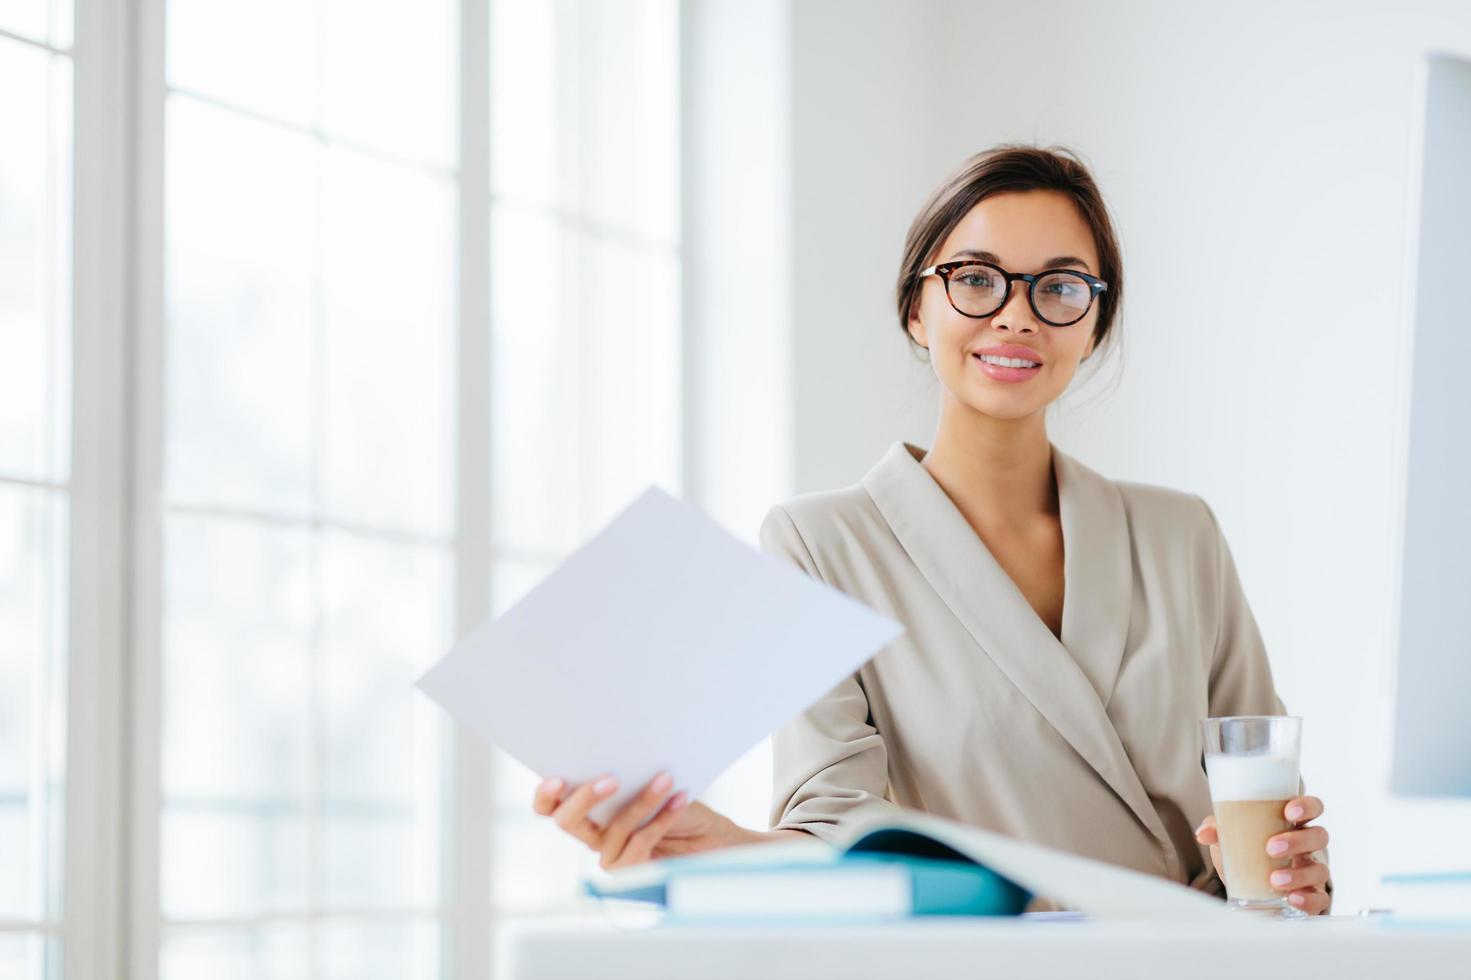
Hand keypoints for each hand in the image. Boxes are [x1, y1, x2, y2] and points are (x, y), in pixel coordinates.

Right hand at [532, 771, 741, 870]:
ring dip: (641, 801)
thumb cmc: (675, 802)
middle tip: (611, 779)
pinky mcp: (633, 870)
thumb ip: (629, 775)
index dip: (545, 794)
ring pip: (614, 829)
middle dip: (584, 798)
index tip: (556, 777)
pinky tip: (679, 799)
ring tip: (666, 779)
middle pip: (567, 822)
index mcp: (587, 810)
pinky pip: (641, 843)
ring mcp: (610, 855)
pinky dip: (661, 818)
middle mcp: (592, 835)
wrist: (709, 836)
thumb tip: (618, 750)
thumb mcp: (648, 781)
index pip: (549, 806)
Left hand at [1195, 796, 1331, 914]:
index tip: (1289, 811)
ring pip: (1320, 869)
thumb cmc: (1244, 848)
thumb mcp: (1230, 834)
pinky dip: (1309, 899)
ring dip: (1299, 874)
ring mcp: (1311, 871)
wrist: (1244, 885)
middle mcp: (1307, 846)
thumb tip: (1203, 834)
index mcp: (1292, 823)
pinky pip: (1320, 899)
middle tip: (1270, 848)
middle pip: (1319, 836)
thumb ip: (1217, 828)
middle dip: (1298, 841)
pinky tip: (1292, 898)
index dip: (1307, 806)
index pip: (1312, 807)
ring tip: (1274, 879)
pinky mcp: (1311, 896)